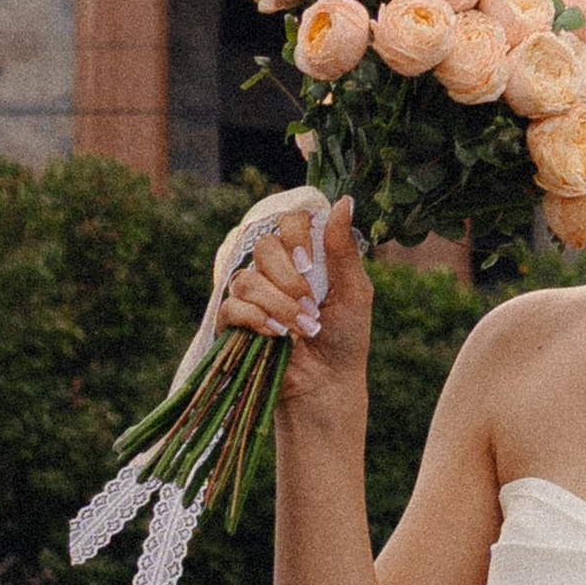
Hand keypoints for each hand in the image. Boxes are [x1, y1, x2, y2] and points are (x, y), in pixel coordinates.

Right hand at [223, 197, 369, 422]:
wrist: (327, 383)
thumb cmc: (346, 337)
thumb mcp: (354, 291)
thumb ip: (342, 249)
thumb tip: (344, 201)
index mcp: (304, 256)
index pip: (288, 220)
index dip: (295, 236)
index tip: (309, 263)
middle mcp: (275, 270)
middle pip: (264, 247)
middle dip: (289, 279)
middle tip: (310, 304)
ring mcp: (252, 296)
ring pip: (247, 279)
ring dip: (278, 305)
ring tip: (302, 329)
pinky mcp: (234, 324)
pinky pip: (232, 307)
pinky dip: (256, 319)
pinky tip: (277, 335)